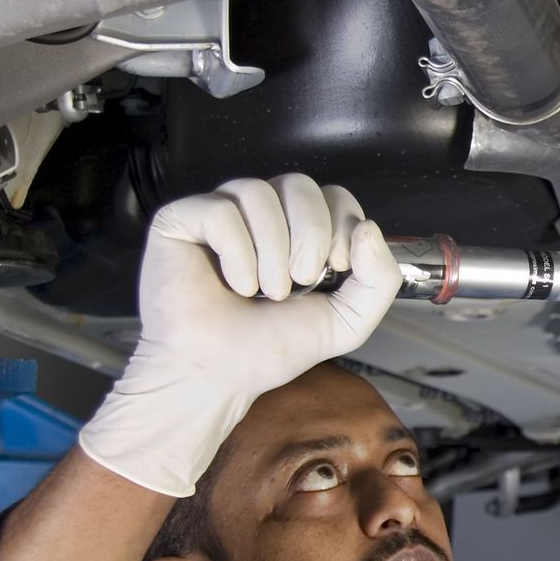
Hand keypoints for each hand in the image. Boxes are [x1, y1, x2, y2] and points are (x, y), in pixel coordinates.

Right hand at [78, 174, 400, 495]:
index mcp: (298, 228)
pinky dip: (236, 253)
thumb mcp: (347, 321)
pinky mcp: (180, 220)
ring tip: (264, 291)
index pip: (333, 195)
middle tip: (300, 282)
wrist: (219, 376)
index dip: (342, 227)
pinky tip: (234, 285)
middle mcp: (260, 214)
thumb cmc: (269, 348)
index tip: (335, 269)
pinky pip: (220, 210)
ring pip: (259, 191)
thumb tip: (369, 228)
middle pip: (300, 184)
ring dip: (272, 251)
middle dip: (311, 237)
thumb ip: (379, 280)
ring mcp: (220, 213)